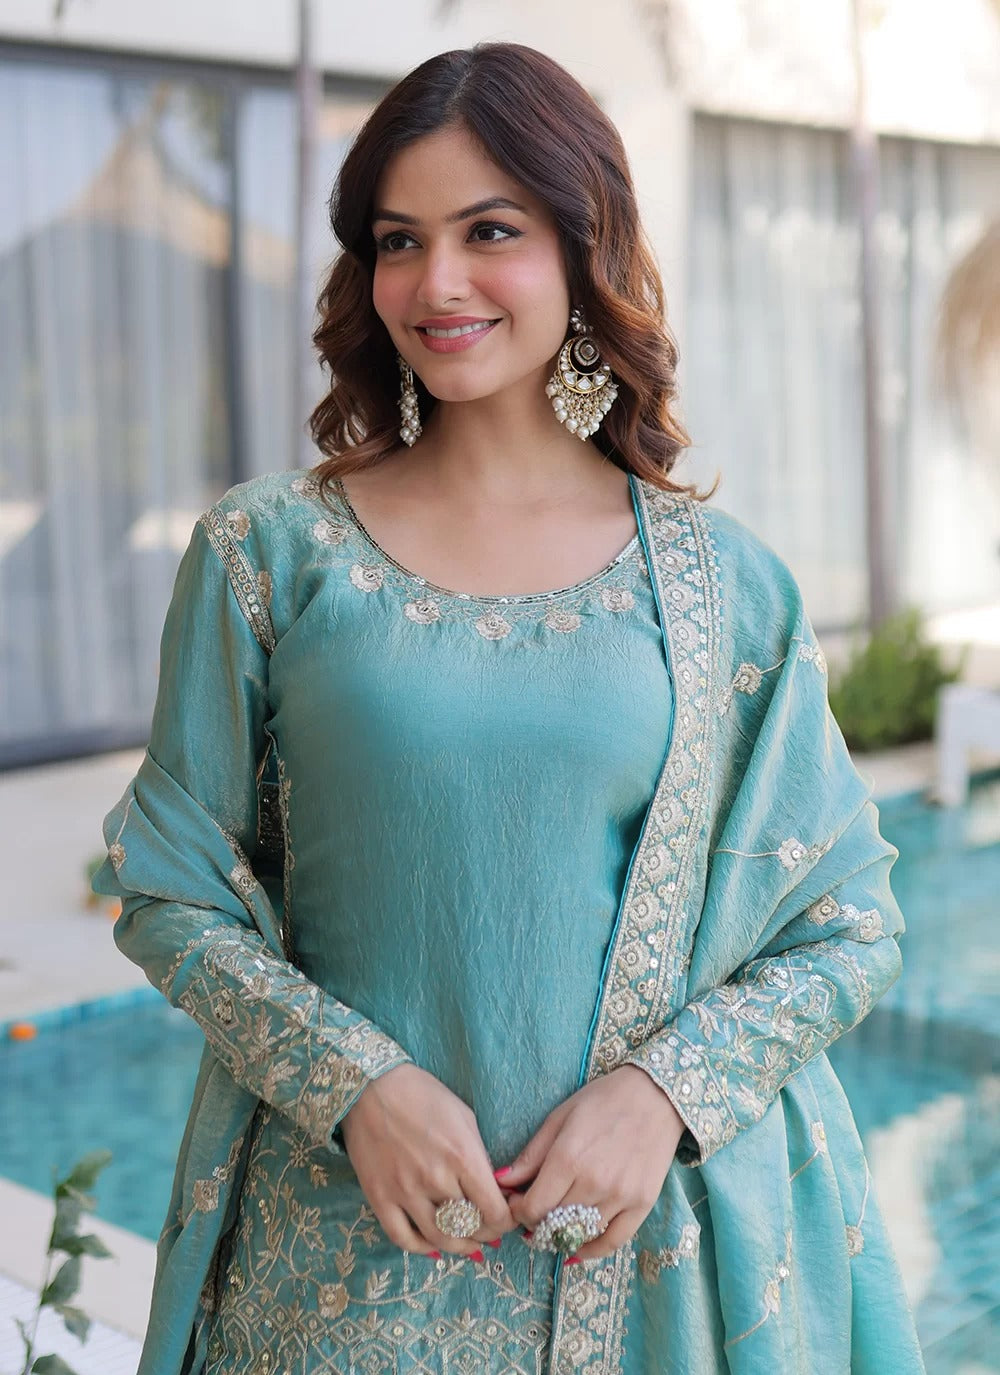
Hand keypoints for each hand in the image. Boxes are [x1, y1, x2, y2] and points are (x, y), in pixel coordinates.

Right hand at [339, 1062, 517, 1257]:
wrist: (372, 1087)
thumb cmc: (423, 1095)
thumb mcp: (464, 1117)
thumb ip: (478, 1157)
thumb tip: (491, 1191)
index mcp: (462, 1156)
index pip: (494, 1211)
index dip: (506, 1222)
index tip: (507, 1220)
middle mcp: (435, 1178)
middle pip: (470, 1227)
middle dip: (486, 1234)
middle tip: (490, 1233)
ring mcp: (405, 1191)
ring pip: (440, 1238)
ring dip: (460, 1246)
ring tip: (469, 1245)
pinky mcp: (380, 1198)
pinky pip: (403, 1238)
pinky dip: (422, 1248)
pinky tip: (434, 1246)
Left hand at [495, 1065, 685, 1261]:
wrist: (655, 1095)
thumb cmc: (603, 1100)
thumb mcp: (560, 1117)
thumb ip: (531, 1155)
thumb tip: (501, 1181)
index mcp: (568, 1158)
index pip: (533, 1207)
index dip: (519, 1212)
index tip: (517, 1204)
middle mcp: (593, 1182)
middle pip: (553, 1223)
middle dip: (537, 1222)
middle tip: (534, 1214)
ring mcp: (620, 1196)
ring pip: (580, 1233)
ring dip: (561, 1235)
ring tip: (554, 1225)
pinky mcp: (642, 1204)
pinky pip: (613, 1241)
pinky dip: (592, 1250)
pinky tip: (577, 1248)